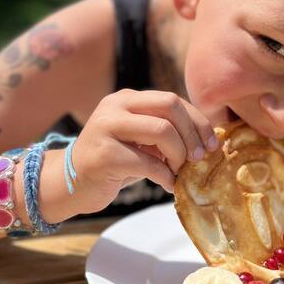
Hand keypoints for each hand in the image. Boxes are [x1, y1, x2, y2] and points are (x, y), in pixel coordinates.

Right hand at [71, 89, 218, 213]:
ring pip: (162, 131)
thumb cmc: (115, 161)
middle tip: (199, 158)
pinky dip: (166, 177)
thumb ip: (166, 130)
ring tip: (179, 172)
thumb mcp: (140, 139)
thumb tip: (207, 138)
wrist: (72, 183)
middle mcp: (115, 106)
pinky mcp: (104, 155)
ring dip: (179, 155)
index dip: (198, 121)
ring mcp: (106, 128)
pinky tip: (169, 185)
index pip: (172, 99)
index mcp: (127, 98)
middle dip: (192, 134)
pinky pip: (149, 163)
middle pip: (170, 106)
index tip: (212, 143)